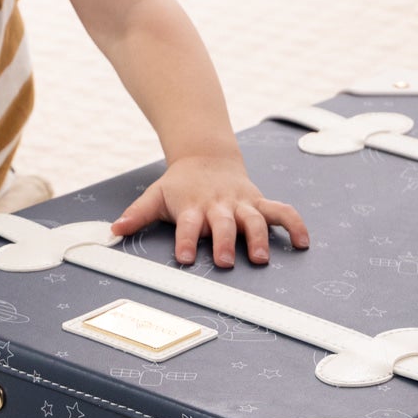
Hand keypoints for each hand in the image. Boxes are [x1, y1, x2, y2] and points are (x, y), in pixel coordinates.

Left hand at [112, 154, 309, 268]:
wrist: (205, 156)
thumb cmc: (180, 184)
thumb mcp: (155, 195)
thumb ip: (138, 214)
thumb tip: (114, 229)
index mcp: (193, 206)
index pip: (188, 225)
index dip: (186, 241)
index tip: (184, 259)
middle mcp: (219, 206)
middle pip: (223, 224)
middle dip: (224, 242)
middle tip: (223, 262)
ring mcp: (242, 204)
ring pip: (254, 219)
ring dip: (258, 238)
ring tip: (261, 258)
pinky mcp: (259, 202)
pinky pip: (281, 212)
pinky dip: (294, 225)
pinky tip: (303, 243)